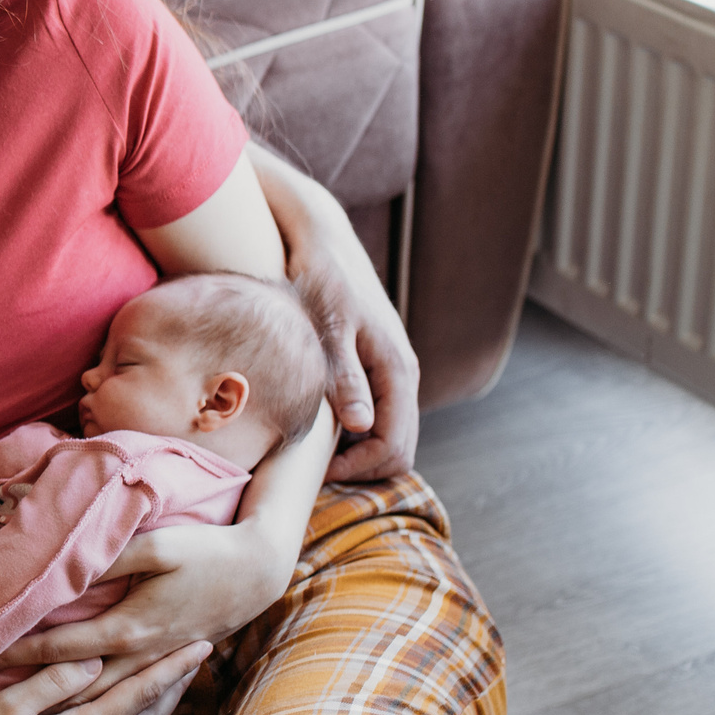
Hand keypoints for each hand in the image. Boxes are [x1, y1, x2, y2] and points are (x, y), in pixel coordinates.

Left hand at [0, 517, 290, 681]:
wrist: (260, 572)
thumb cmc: (208, 552)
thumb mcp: (157, 545)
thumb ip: (109, 557)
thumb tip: (65, 563)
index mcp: (131, 629)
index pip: (62, 648)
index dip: (22, 651)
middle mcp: (141, 656)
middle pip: (78, 686)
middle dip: (36, 691)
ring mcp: (156, 666)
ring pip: (101, 699)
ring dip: (65, 705)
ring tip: (22, 713)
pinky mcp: (167, 664)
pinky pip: (126, 697)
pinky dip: (99, 705)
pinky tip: (77, 710)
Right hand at [0, 643, 210, 714]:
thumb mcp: (3, 710)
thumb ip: (50, 684)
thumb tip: (93, 661)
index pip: (137, 696)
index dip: (171, 670)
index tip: (200, 646)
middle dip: (179, 684)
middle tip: (201, 653)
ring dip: (164, 702)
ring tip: (179, 676)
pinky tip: (137, 705)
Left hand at [309, 258, 419, 481]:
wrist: (326, 244)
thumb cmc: (325, 281)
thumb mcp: (329, 329)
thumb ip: (345, 377)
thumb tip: (361, 426)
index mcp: (398, 370)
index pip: (395, 446)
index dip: (359, 468)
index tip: (318, 469)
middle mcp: (402, 376)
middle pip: (398, 449)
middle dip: (361, 467)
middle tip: (314, 467)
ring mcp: (391, 373)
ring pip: (388, 435)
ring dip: (356, 452)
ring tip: (312, 449)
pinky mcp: (376, 369)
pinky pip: (375, 417)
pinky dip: (352, 433)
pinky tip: (318, 426)